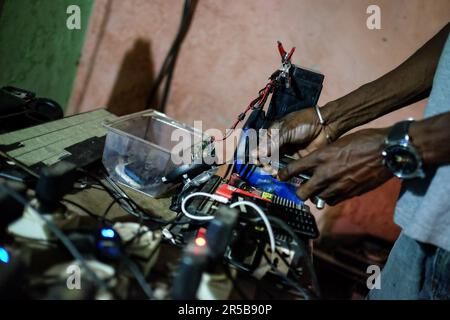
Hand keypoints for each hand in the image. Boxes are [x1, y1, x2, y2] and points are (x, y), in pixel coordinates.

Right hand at [252, 107, 336, 174]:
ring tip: (273, 172)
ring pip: (276, 164)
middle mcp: (278, 144)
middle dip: (264, 163)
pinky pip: (288, 168)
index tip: (256, 161)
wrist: (325, 125)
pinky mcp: (297, 161)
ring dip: (273, 169)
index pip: (260, 146)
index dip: (257, 154)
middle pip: (267, 156)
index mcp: (273, 134)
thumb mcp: (286, 131)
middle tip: (265, 167)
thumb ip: (272, 144)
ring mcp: (287, 153)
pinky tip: (281, 175)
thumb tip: (256, 155)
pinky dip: (284, 172)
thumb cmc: (304, 123)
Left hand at [278, 128, 392, 205]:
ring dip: (317, 194)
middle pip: (302, 193)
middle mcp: (326, 174)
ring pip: (318, 199)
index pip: (294, 169)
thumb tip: (316, 165)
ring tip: (321, 188)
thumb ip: (324, 156)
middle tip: (301, 188)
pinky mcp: (349, 193)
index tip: (281, 176)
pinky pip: (333, 201)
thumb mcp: (338, 144)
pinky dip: (331, 197)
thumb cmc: (364, 141)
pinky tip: (334, 190)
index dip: (284, 174)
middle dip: (299, 192)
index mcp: (321, 157)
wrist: (387, 151)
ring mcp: (338, 186)